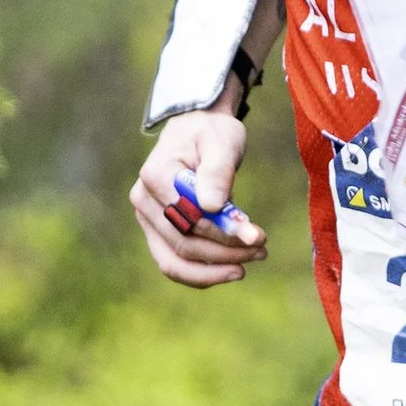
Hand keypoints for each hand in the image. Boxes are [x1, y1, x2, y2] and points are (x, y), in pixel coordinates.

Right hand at [129, 109, 268, 285]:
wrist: (197, 132)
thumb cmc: (212, 135)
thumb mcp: (222, 143)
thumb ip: (218, 172)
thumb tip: (212, 207)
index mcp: (156, 175)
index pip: (190, 218)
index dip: (223, 233)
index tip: (259, 236)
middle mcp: (143, 200)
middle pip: (184, 244)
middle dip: (226, 253)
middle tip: (262, 249)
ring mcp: (147, 219)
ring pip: (175, 262)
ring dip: (215, 269)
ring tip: (251, 260)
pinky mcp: (157, 232)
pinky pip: (174, 263)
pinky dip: (203, 272)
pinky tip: (232, 268)